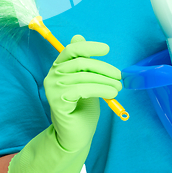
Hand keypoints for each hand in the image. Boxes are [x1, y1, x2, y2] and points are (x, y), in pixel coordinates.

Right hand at [44, 35, 121, 151]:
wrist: (75, 135)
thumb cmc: (82, 107)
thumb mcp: (86, 80)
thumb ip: (83, 62)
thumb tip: (78, 36)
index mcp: (59, 66)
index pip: (72, 49)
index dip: (89, 46)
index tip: (106, 49)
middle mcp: (52, 74)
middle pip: (81, 62)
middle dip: (104, 68)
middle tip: (119, 76)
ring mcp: (53, 88)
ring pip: (84, 76)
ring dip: (106, 80)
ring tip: (118, 88)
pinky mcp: (57, 101)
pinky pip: (83, 89)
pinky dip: (101, 89)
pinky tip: (111, 93)